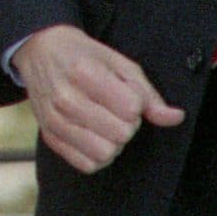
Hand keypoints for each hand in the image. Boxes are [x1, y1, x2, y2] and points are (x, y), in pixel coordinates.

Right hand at [12, 24, 183, 173]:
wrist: (40, 50)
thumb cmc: (84, 55)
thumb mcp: (118, 62)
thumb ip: (147, 93)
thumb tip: (176, 117)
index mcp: (85, 73)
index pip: (132, 109)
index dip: (135, 104)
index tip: (124, 94)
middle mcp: (66, 98)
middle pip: (121, 134)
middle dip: (126, 123)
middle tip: (115, 109)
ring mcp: (55, 120)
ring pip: (105, 153)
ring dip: (113, 142)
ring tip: (105, 123)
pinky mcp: (49, 136)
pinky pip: (87, 164)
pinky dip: (97, 155)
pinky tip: (94, 136)